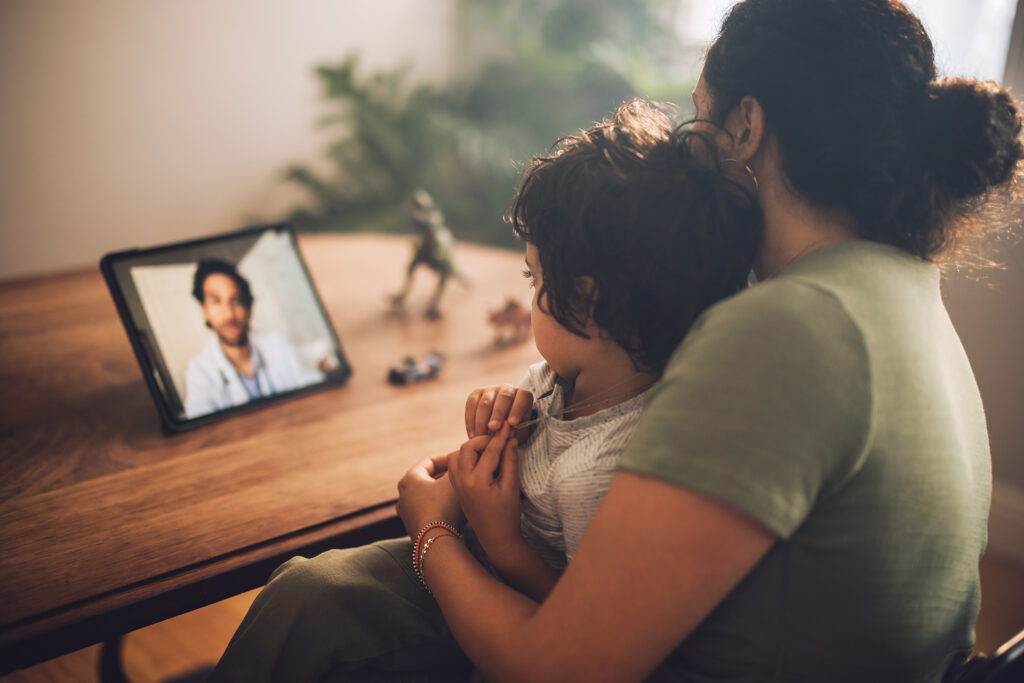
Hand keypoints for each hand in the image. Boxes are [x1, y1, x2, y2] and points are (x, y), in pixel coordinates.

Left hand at [396, 451, 464, 537]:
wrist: (436, 542)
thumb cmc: (444, 506)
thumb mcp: (454, 479)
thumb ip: (458, 465)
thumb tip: (462, 458)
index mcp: (409, 479)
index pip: (429, 461)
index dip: (448, 459)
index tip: (462, 460)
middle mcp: (403, 496)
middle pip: (427, 480)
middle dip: (445, 477)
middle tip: (463, 476)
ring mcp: (406, 515)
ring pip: (427, 497)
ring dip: (442, 494)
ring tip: (460, 494)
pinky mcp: (414, 530)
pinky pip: (428, 512)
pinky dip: (440, 508)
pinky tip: (454, 512)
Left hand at [449, 423, 521, 558]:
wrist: (496, 538)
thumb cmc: (507, 515)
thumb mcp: (512, 487)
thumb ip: (510, 461)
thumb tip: (511, 439)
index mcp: (477, 481)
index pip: (489, 450)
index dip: (501, 437)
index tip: (509, 426)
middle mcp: (462, 481)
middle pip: (467, 447)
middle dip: (483, 440)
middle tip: (498, 439)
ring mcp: (456, 485)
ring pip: (457, 455)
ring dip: (471, 449)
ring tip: (488, 451)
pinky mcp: (455, 489)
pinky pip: (454, 465)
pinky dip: (464, 458)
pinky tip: (479, 461)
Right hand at [465, 384, 533, 437]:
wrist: (500, 426)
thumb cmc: (513, 430)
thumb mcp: (519, 433)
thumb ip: (515, 432)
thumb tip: (507, 433)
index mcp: (523, 396)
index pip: (523, 398)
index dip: (518, 409)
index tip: (512, 423)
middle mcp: (508, 389)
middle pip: (504, 397)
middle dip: (498, 413)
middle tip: (494, 428)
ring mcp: (491, 390)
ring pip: (486, 402)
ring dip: (482, 421)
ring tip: (481, 437)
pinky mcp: (476, 394)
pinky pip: (471, 404)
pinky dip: (471, 421)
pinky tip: (472, 435)